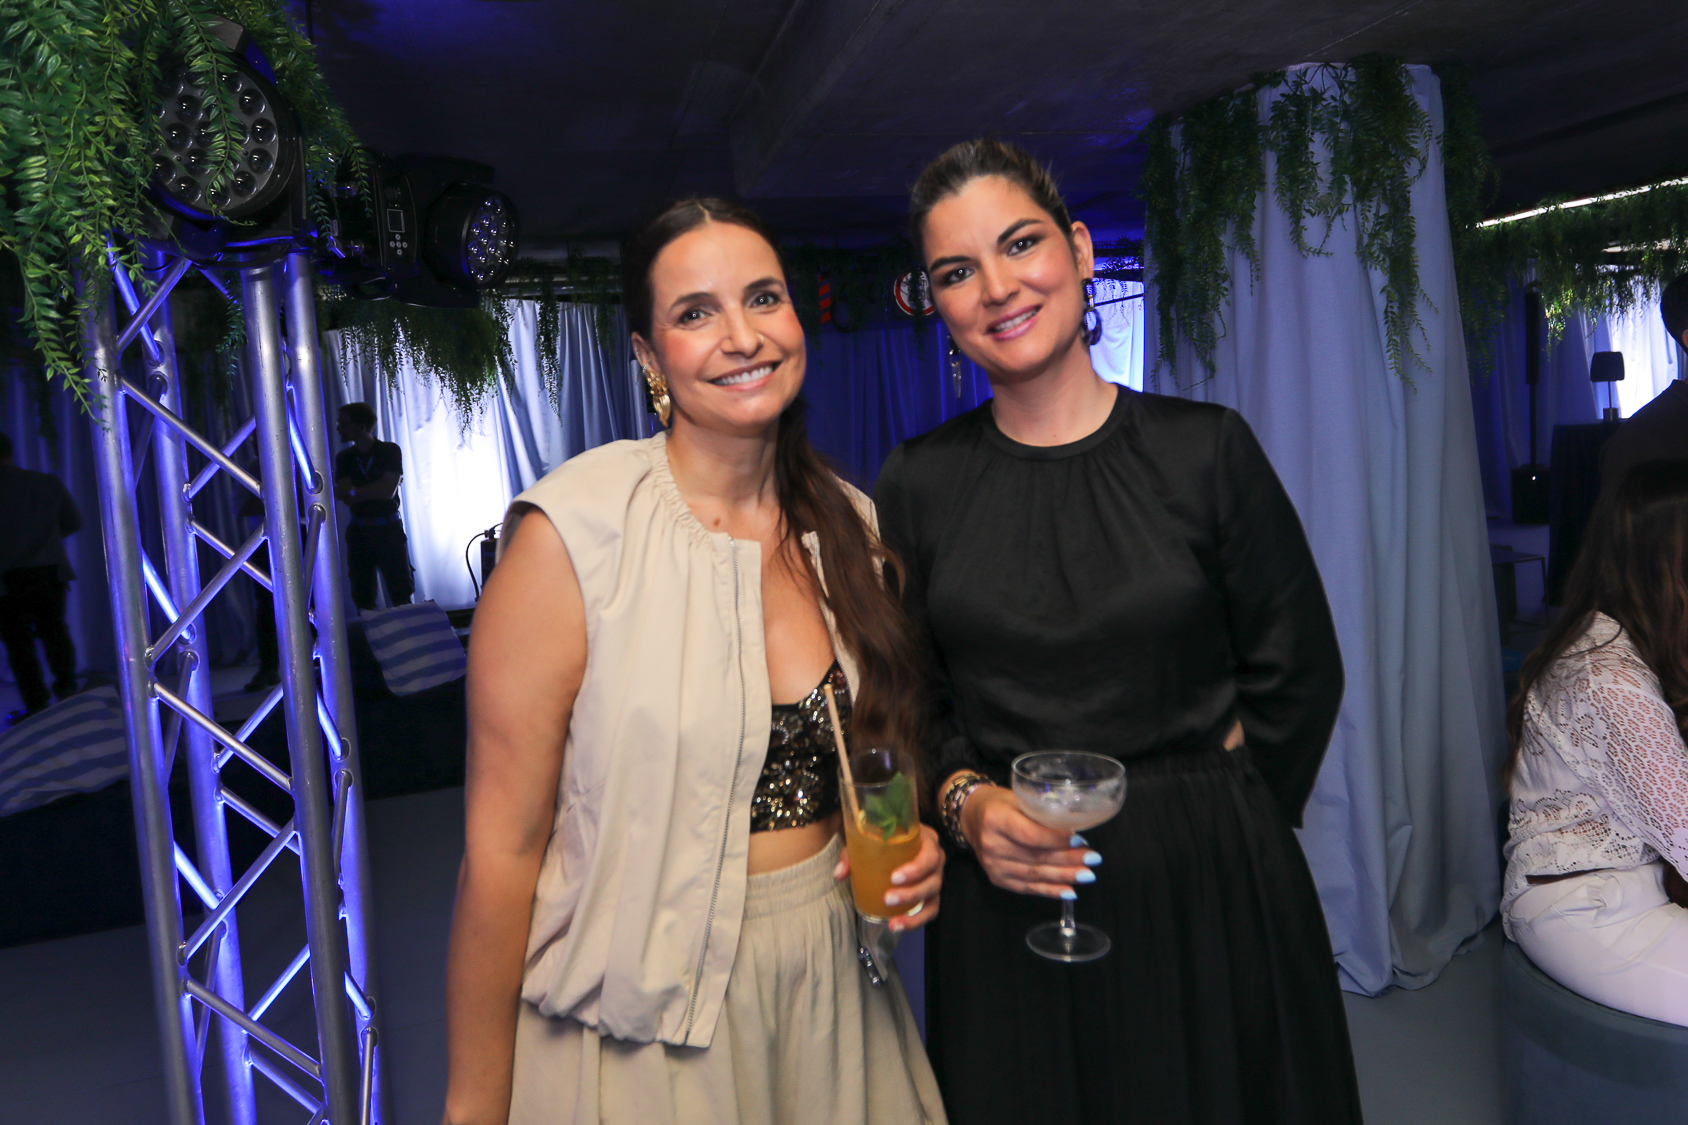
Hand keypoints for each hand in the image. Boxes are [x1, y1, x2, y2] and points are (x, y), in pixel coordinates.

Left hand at [833, 824, 943, 931]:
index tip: (894, 877)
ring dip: (914, 913)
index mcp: (927, 841)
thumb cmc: (884, 839)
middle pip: (932, 880)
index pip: (930, 855)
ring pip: (932, 898)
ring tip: (893, 922)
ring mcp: (935, 879)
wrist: (892, 840)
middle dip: (911, 893)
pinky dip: (915, 921)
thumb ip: (852, 854)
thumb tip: (839, 874)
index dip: (916, 868)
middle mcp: (936, 860)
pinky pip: (929, 911)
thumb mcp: (867, 840)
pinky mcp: (930, 895)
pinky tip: (896, 925)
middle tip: (888, 898)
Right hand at [961, 786, 1100, 898]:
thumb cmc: (1000, 804)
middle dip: (1068, 860)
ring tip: (1087, 874)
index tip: (1080, 841)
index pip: (1030, 834)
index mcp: (996, 819)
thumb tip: (1075, 830)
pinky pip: (1028, 887)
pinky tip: (1069, 891)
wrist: (972, 816)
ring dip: (1064, 876)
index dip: (1056, 840)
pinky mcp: (997, 879)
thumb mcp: (1018, 799)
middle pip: (1036, 856)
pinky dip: (1050, 890)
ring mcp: (993, 865)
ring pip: (1035, 874)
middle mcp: (991, 845)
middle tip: (1093, 860)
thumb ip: (1041, 814)